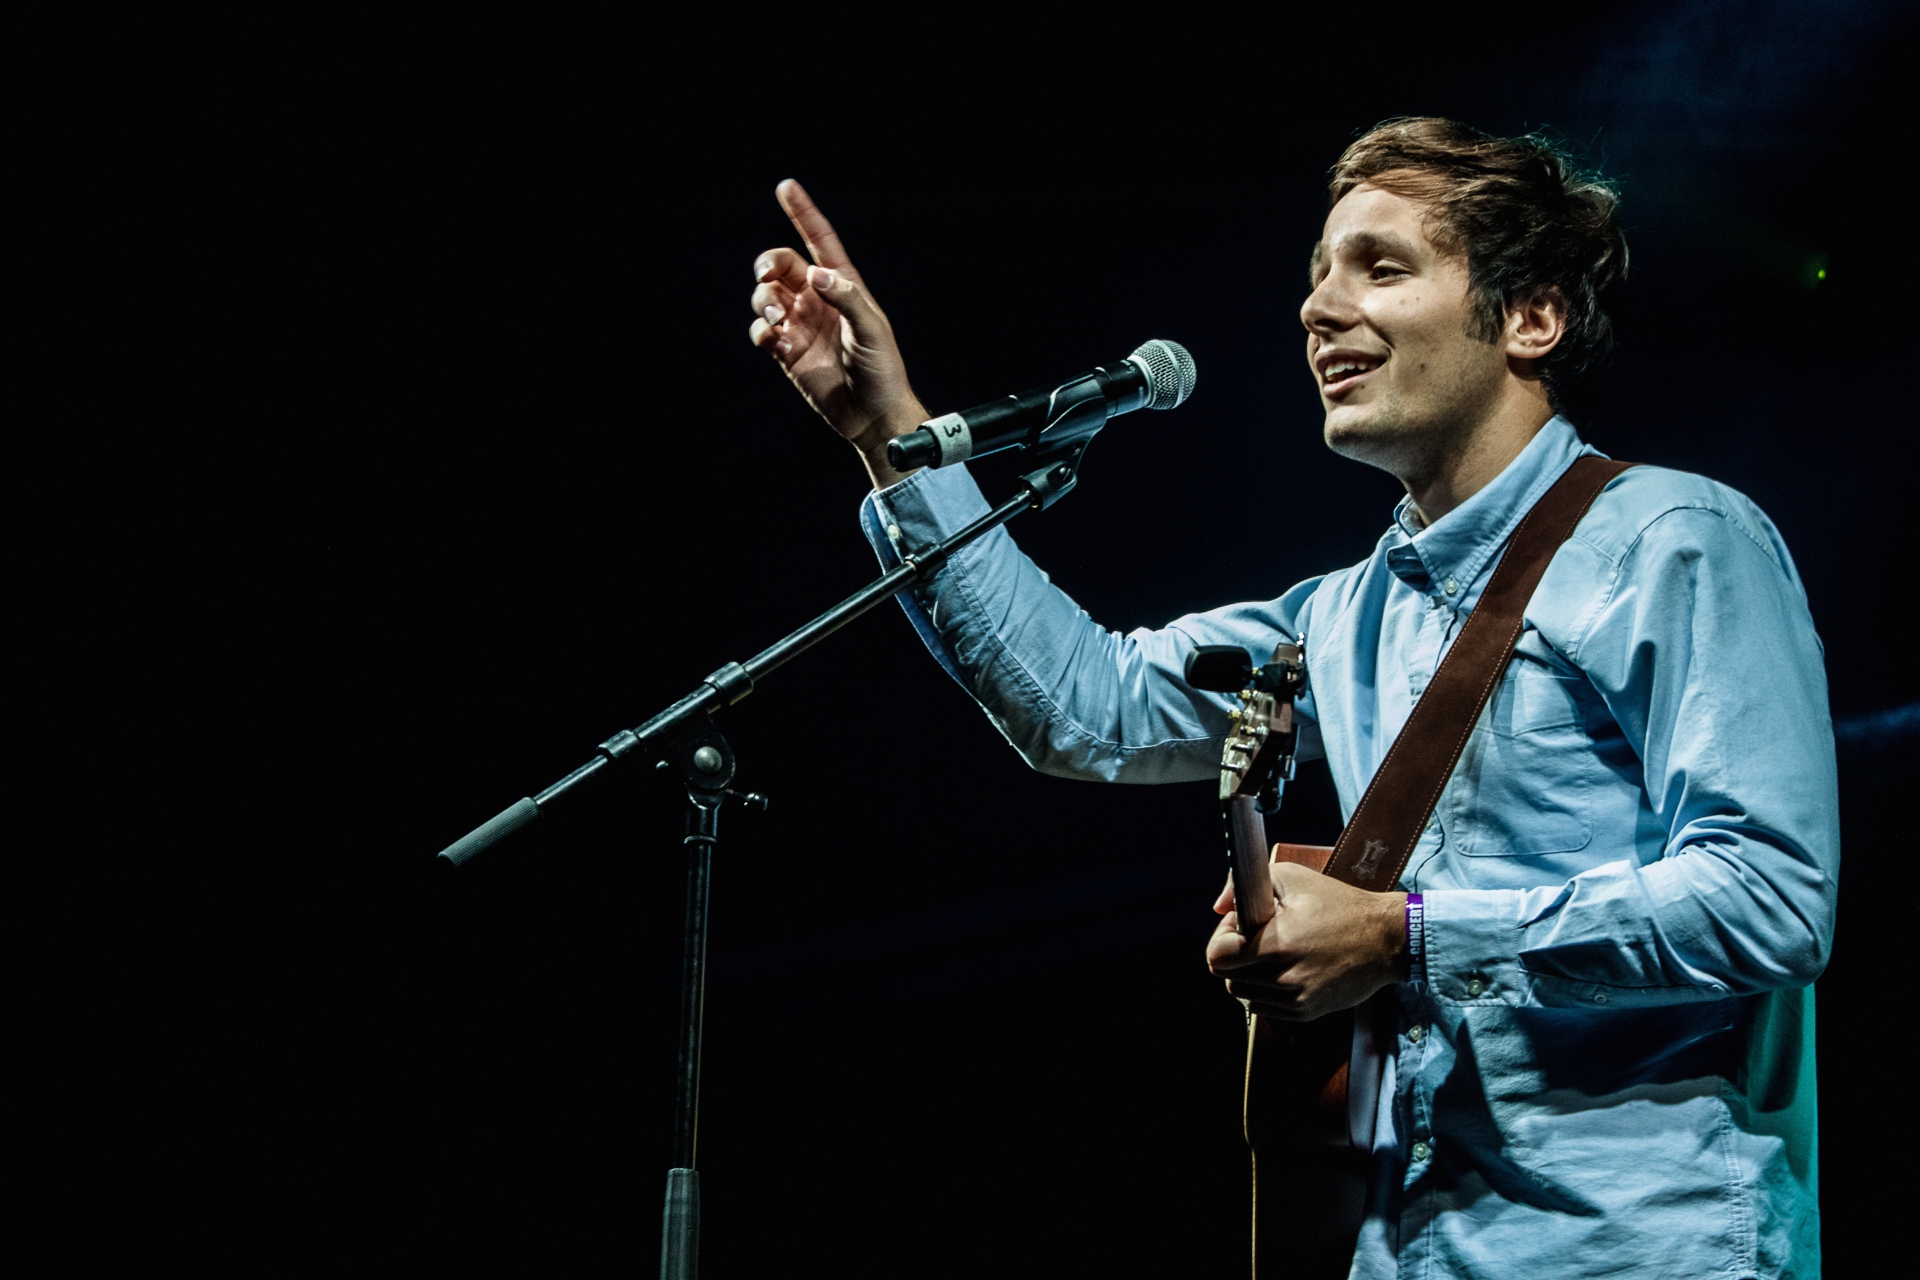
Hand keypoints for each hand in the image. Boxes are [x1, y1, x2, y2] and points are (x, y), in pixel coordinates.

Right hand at [749, 180, 926, 487]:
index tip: (786, 186)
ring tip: (777, 319)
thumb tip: (817, 275)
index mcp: (843, 286)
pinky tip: (773, 341)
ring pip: (766, 296)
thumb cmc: (883, 370)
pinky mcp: (787, 352)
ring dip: (762, 300)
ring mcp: (800, 325)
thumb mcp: (872, 330)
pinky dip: (760, 331)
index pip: (819, 241)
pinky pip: (761, 332)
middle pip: (780, 265)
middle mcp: (818, 300)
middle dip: (767, 264)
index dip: (803, 213)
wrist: (871, 415)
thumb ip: (847, 299)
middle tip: (768, 276)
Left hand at [1207, 857, 1406, 1021]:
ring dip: (1250, 977)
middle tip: (1257, 940)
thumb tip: (1220, 906)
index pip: (1218, 957)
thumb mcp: (1292, 877)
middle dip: (1235, 959)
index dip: (1222, 939)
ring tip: (1272, 956)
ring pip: (1245, 996)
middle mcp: (1284, 978)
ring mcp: (1296, 999)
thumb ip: (1244, 885)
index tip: (1239, 929)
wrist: (1385, 939)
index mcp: (1277, 944)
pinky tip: (1284, 971)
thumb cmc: (1339, 904)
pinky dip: (1266, 993)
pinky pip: (1266, 1009)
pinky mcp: (1307, 1013)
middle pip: (1228, 978)